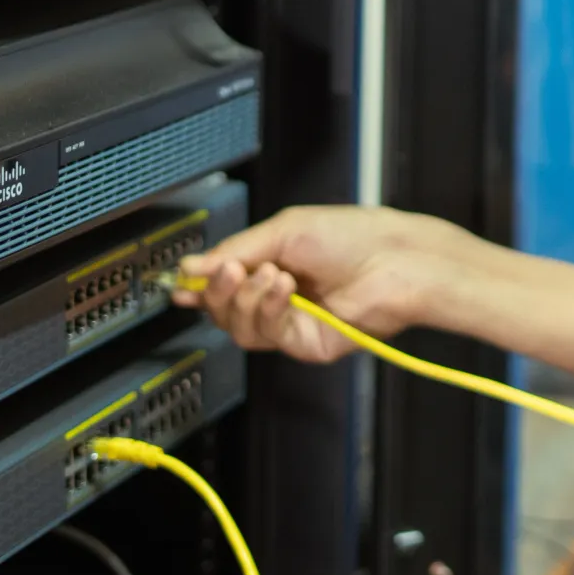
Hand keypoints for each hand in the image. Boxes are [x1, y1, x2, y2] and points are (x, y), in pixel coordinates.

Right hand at [173, 205, 463, 363]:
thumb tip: (191, 266)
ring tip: (269, 273)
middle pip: (223, 310)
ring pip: (239, 327)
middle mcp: (279, 297)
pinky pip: (267, 335)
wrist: (394, 260)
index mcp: (272, 264)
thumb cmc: (352, 237)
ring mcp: (291, 323)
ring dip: (245, 299)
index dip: (199, 285)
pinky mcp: (305, 343)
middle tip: (228, 270)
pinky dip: (268, 309)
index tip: (179, 282)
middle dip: (218, 290)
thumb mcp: (285, 231)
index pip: (224, 283)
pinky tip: (283, 288)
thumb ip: (236, 250)